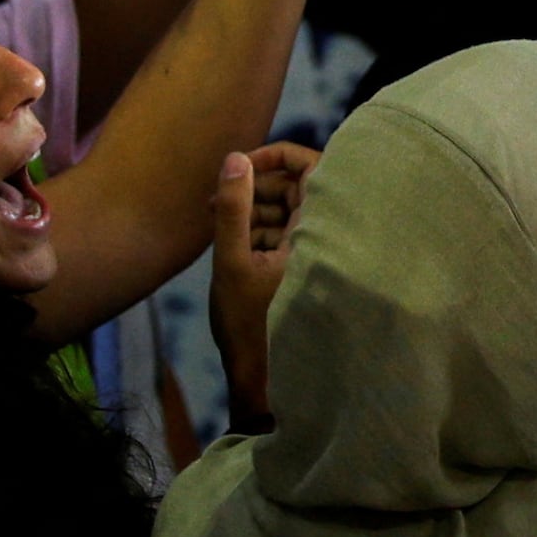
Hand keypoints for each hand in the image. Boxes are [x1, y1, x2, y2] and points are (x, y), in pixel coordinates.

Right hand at [207, 139, 315, 418]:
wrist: (264, 381)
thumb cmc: (249, 325)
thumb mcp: (231, 260)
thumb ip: (233, 207)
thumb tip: (236, 158)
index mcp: (316, 230)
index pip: (313, 166)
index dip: (278, 155)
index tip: (242, 163)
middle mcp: (321, 238)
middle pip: (294, 186)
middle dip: (254, 185)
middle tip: (216, 201)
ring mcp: (310, 254)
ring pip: (283, 211)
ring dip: (249, 209)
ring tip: (214, 220)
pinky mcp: (296, 270)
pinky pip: (279, 235)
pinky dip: (254, 231)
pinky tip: (228, 244)